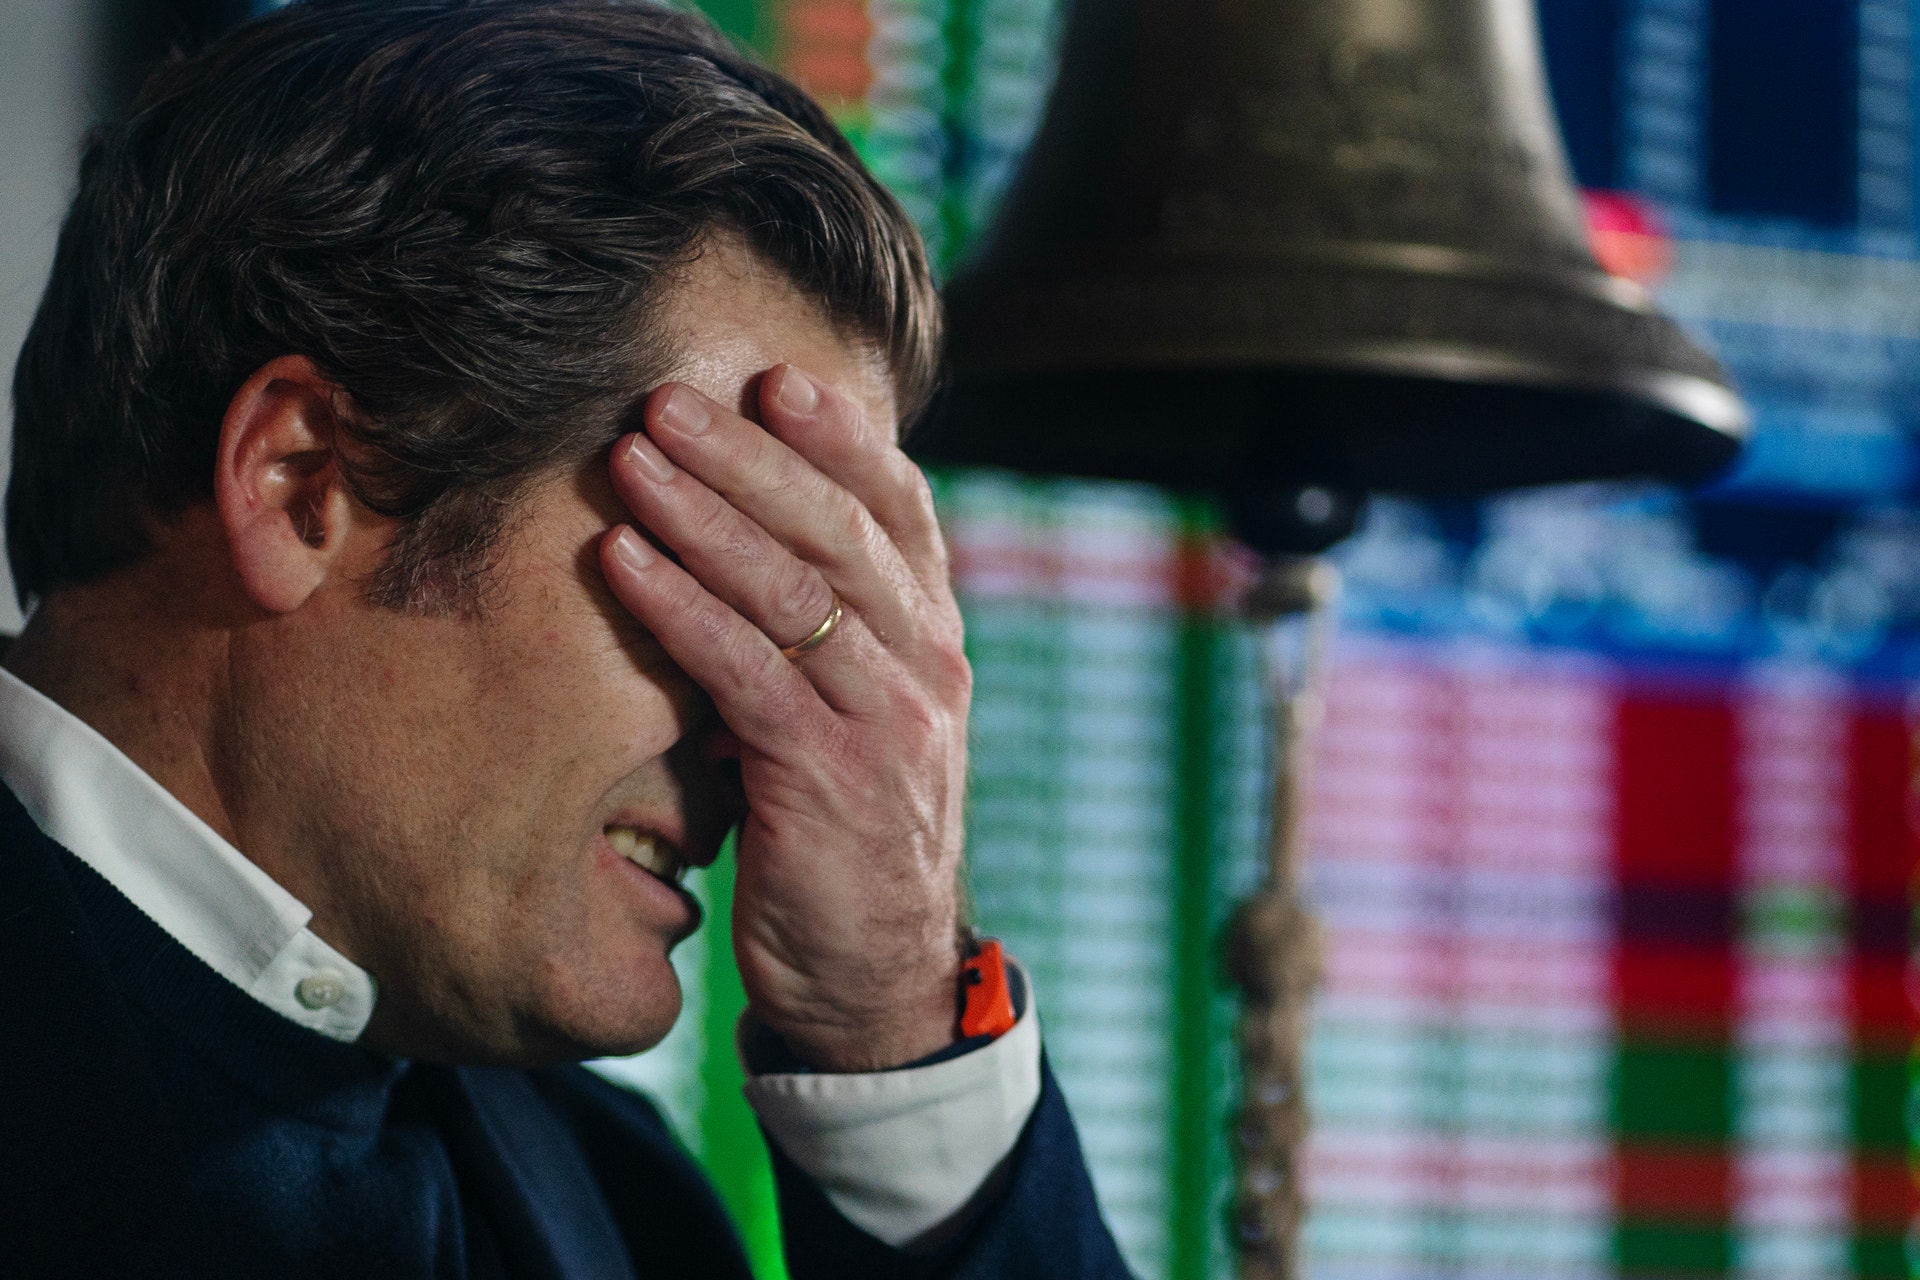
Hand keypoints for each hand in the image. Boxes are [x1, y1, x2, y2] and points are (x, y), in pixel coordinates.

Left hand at [599, 365, 969, 1071]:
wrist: (879, 979)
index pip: (900, 513)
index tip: (774, 380)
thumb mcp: (863, 720)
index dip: (840, 440)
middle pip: (840, 531)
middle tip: (667, 400)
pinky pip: (745, 671)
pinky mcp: (829, 779)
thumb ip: (834, 638)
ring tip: (631, 457)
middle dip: (751, 457)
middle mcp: (926, 667)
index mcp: (933, 643)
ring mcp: (886, 721)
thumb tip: (751, 543)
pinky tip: (623, 562)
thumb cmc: (850, 835)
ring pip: (794, 589)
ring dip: (704, 515)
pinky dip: (679, 609)